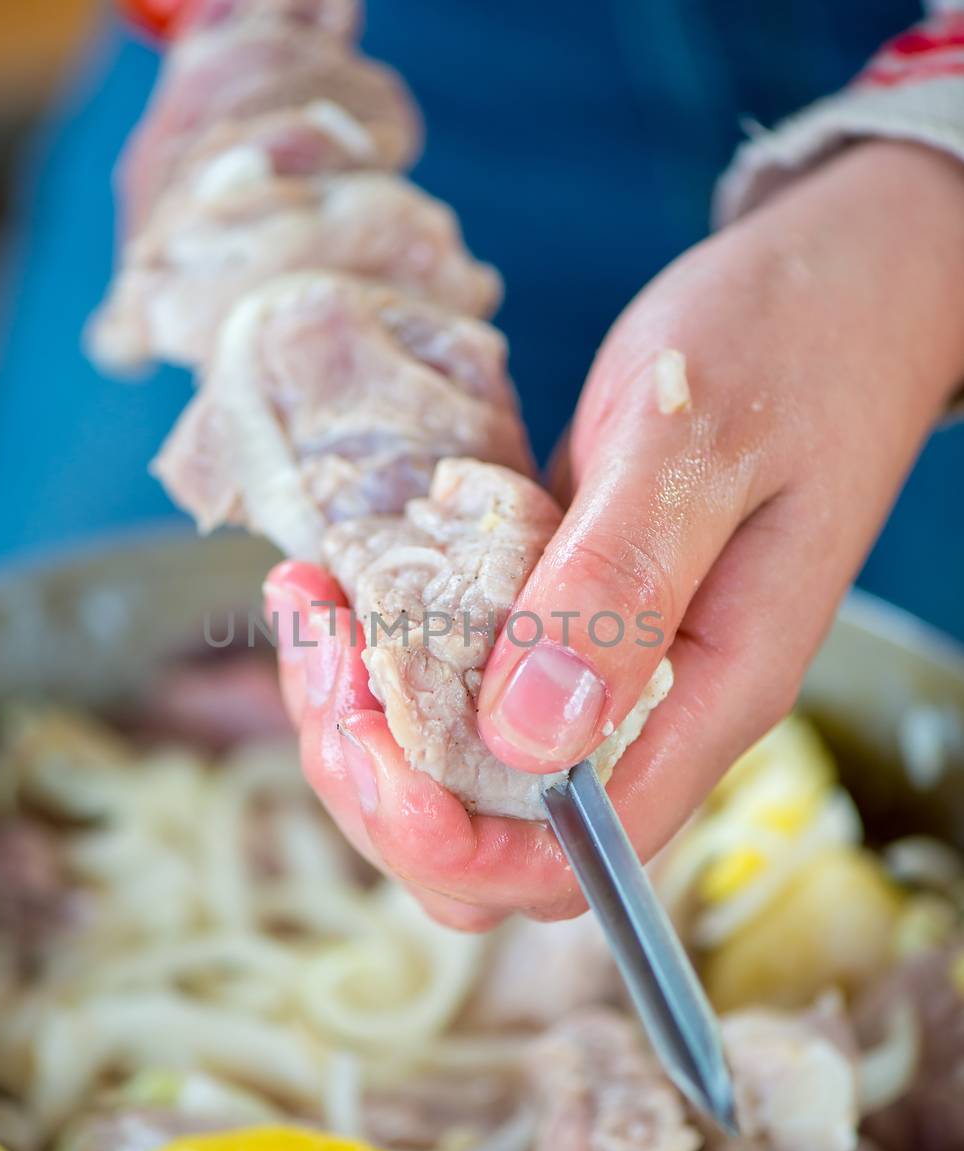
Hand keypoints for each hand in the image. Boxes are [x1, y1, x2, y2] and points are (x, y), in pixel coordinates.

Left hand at [266, 140, 963, 923]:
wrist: (834, 288)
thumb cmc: (789, 345)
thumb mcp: (693, 447)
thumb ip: (618, 587)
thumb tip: (523, 735)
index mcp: (705, 698)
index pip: (569, 862)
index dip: (448, 844)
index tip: (370, 740)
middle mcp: (647, 709)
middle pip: (486, 838)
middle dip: (378, 779)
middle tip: (325, 648)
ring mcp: (599, 667)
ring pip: (454, 769)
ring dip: (364, 716)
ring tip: (316, 607)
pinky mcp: (558, 615)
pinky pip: (452, 683)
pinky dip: (378, 655)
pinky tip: (338, 582)